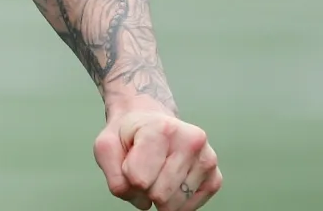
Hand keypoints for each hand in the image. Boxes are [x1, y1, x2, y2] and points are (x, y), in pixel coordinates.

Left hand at [94, 106, 221, 209]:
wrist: (149, 120)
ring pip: (175, 205)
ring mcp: (207, 160)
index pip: (139, 180)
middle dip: (144, 190)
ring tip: (157, 173)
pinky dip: (175, 201)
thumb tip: (144, 203)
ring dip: (159, 196)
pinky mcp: (215, 178)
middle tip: (144, 169)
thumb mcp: (106, 147)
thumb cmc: (129, 134)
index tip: (131, 159)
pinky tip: (170, 180)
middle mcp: (191, 141)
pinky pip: (190, 208)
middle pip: (159, 195)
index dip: (128, 176)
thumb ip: (114, 178)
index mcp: (162, 129)